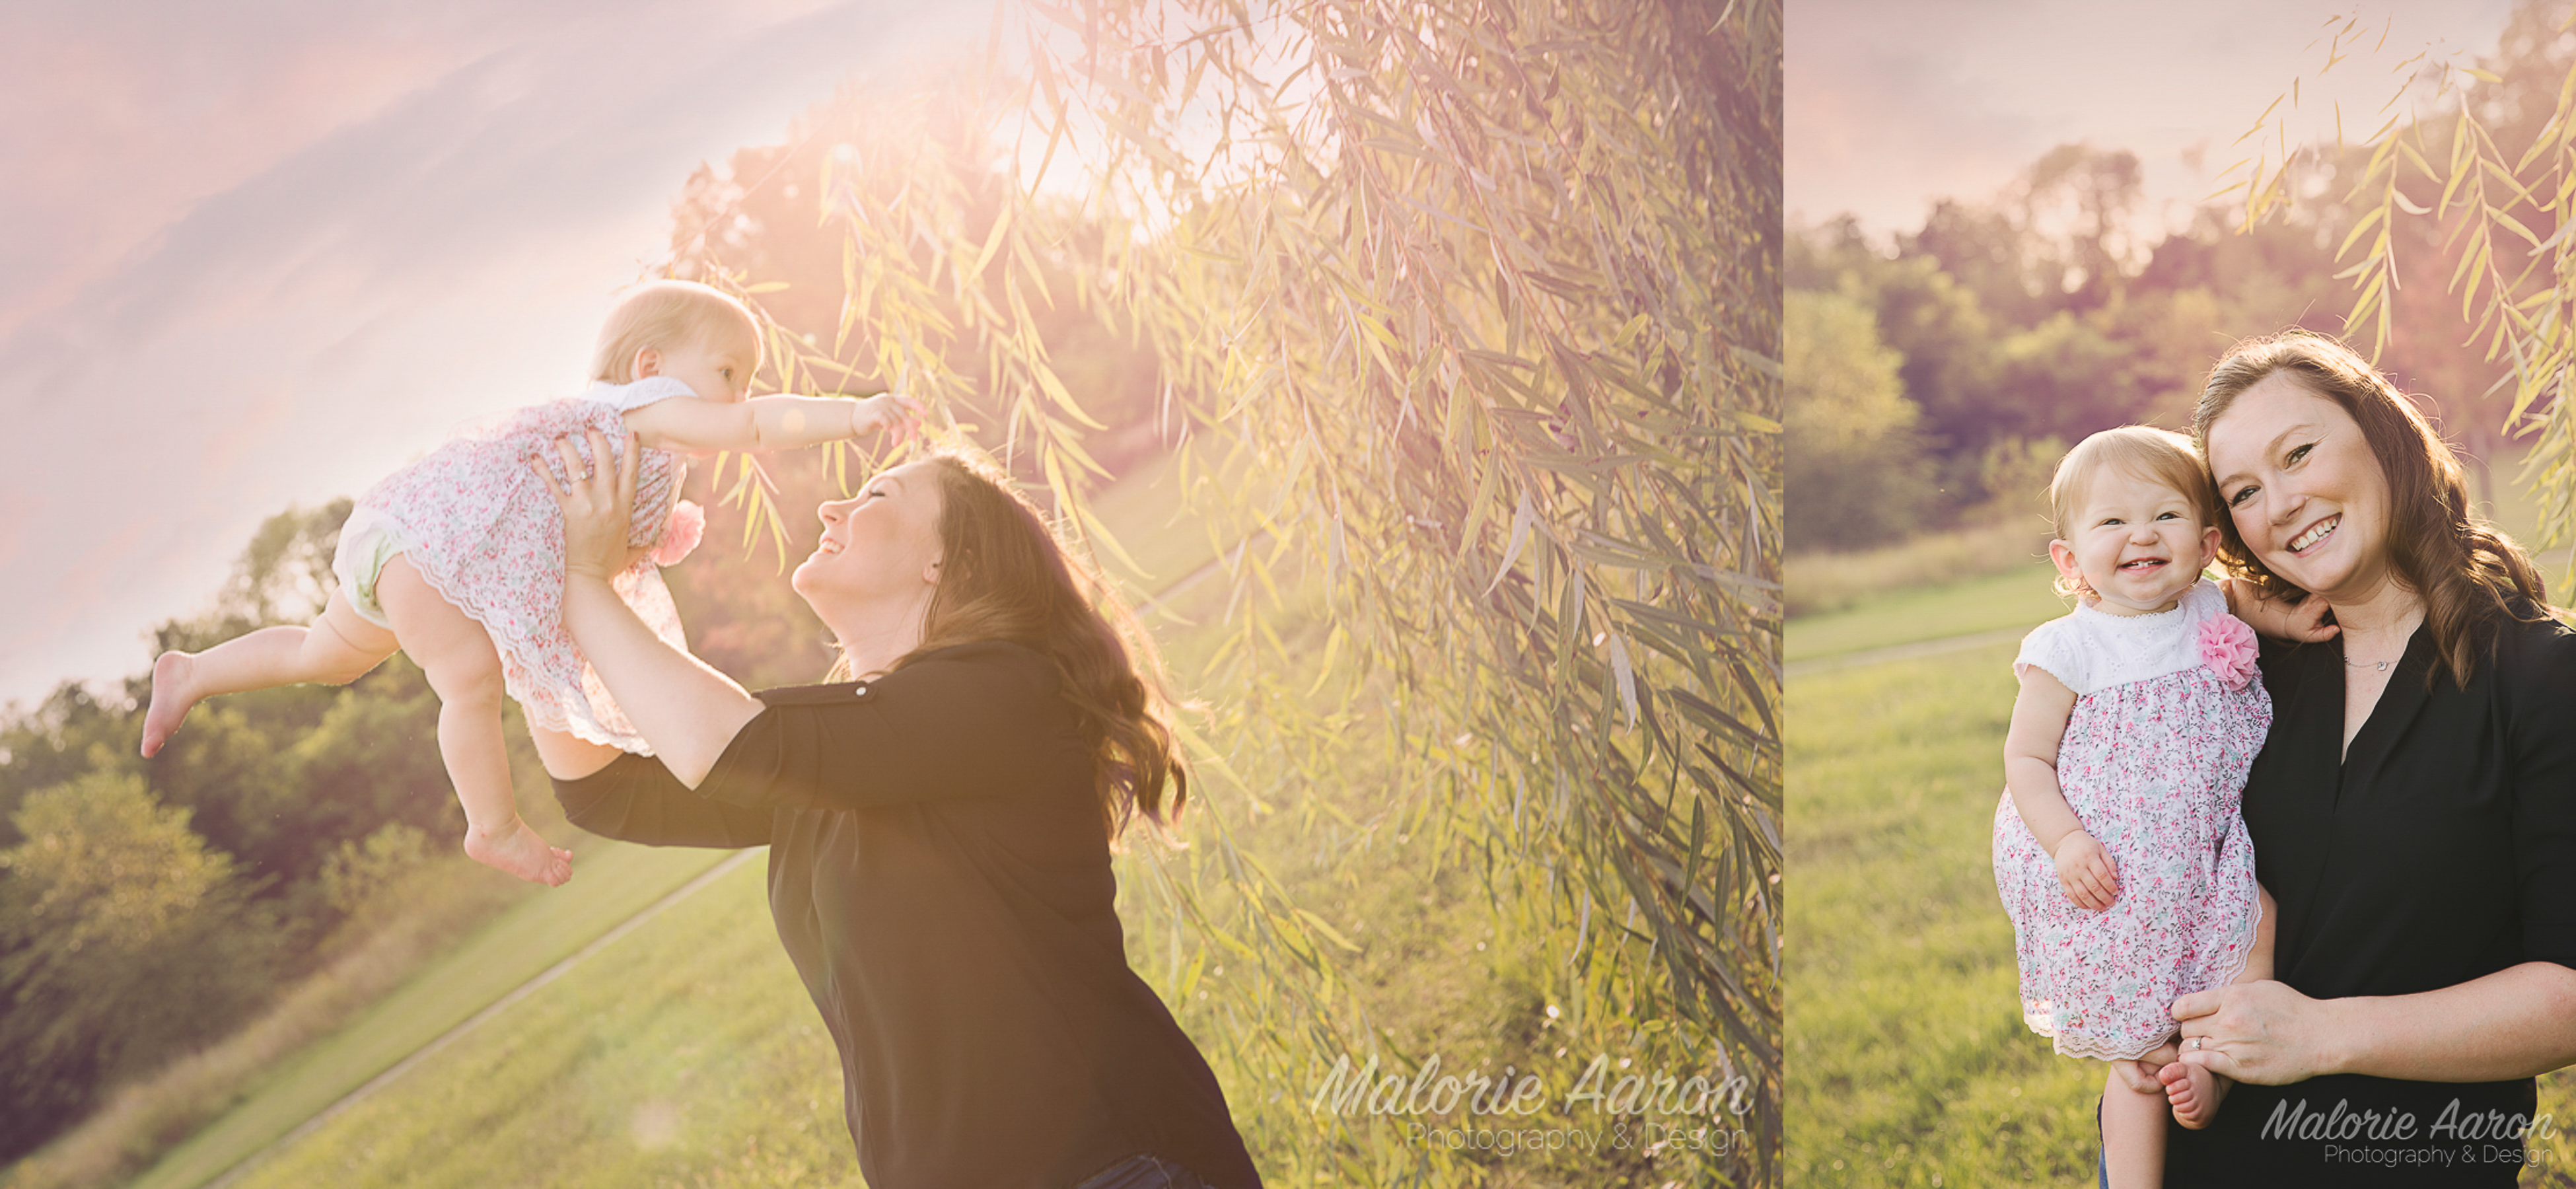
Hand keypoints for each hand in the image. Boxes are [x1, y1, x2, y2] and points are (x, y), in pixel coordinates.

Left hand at [530, 429, 642, 581]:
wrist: (590, 577)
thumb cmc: (611, 564)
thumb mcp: (634, 549)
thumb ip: (646, 539)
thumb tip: (659, 536)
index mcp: (624, 507)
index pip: (630, 472)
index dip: (630, 451)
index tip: (629, 433)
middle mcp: (608, 501)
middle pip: (604, 461)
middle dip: (597, 440)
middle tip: (590, 427)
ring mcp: (587, 505)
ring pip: (577, 468)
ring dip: (568, 449)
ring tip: (561, 437)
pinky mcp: (568, 512)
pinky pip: (554, 486)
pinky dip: (543, 470)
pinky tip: (535, 458)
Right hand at [848, 392, 924, 443]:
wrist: (851, 418)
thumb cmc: (872, 417)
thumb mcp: (890, 418)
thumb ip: (903, 419)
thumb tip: (919, 422)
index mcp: (893, 400)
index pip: (909, 400)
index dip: (918, 406)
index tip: (926, 414)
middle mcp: (887, 401)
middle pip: (903, 413)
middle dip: (910, 427)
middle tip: (914, 439)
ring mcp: (879, 405)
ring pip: (894, 419)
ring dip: (898, 433)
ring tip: (897, 444)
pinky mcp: (871, 413)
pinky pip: (883, 417)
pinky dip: (888, 424)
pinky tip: (888, 431)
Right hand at [2053, 829, 2117, 910]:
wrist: (2064, 841)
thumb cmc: (2086, 845)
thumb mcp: (2100, 848)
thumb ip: (2109, 862)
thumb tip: (2115, 878)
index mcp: (2089, 857)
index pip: (2102, 876)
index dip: (2110, 886)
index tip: (2116, 892)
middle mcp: (2078, 867)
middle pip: (2094, 887)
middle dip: (2105, 898)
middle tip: (2112, 903)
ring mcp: (2069, 874)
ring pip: (2083, 894)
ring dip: (2094, 904)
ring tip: (2102, 908)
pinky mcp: (2063, 879)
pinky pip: (2071, 895)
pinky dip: (2080, 903)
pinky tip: (2088, 906)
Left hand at [2172, 979, 2334, 1085]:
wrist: (2322, 1037)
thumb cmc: (2293, 1010)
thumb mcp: (2259, 988)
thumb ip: (2229, 994)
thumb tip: (2205, 999)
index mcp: (2232, 997)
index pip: (2184, 1006)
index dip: (2180, 1013)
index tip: (2185, 1017)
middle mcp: (2229, 1020)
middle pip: (2186, 1029)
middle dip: (2189, 1032)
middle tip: (2198, 1036)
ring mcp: (2234, 1045)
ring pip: (2191, 1048)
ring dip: (2193, 1050)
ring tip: (2203, 1050)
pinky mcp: (2240, 1068)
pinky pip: (2203, 1065)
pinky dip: (2197, 1065)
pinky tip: (2204, 1063)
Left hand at [2277, 592, 2339, 642]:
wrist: (2290, 622)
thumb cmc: (2302, 630)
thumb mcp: (2312, 637)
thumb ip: (2325, 635)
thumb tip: (2337, 629)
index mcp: (2311, 611)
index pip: (2325, 601)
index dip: (2336, 601)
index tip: (2345, 605)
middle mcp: (2311, 601)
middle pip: (2326, 592)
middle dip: (2337, 594)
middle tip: (2347, 599)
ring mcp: (2311, 596)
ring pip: (2324, 589)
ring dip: (2334, 592)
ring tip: (2343, 597)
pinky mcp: (2313, 594)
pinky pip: (2323, 590)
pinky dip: (2330, 591)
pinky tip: (2337, 595)